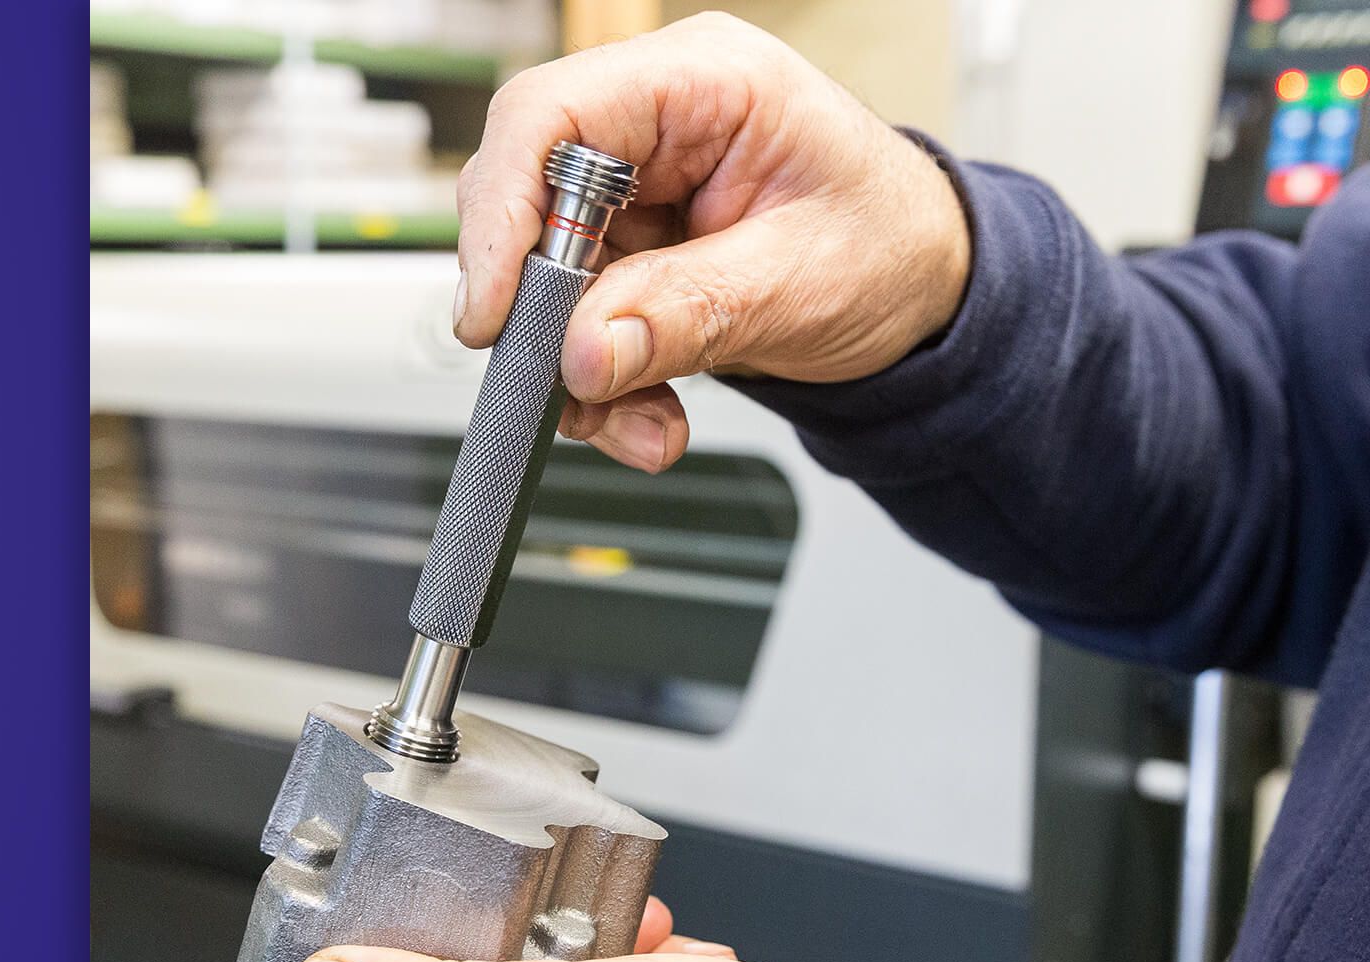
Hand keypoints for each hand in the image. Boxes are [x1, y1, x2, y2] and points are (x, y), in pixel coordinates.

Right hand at [453, 12, 972, 472]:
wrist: (925, 294)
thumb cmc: (890, 248)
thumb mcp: (799, 284)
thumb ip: (686, 314)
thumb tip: (583, 353)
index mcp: (703, 83)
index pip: (548, 116)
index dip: (501, 211)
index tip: (495, 311)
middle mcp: (652, 122)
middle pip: (523, 197)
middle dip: (539, 310)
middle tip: (565, 383)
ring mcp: (632, 188)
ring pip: (537, 276)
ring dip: (573, 367)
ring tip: (637, 420)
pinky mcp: (624, 247)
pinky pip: (569, 318)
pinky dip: (596, 380)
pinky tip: (646, 414)